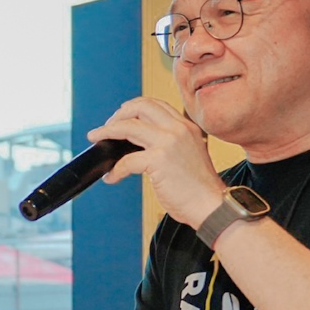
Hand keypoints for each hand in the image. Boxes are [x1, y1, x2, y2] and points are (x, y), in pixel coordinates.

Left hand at [86, 97, 227, 229]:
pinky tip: (112, 177)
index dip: (133, 108)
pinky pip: (126, 160)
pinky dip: (115, 169)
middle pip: (140, 107)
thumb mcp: (189, 154)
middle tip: (105, 128)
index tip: (120, 117)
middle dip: (117, 115)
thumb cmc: (199, 188)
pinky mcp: (159, 160)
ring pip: (128, 126)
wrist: (212, 205)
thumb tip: (140, 146)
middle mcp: (178, 129)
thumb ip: (171, 144)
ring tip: (97, 140)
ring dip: (106, 132)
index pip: (155, 104)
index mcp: (186, 126)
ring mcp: (169, 142)